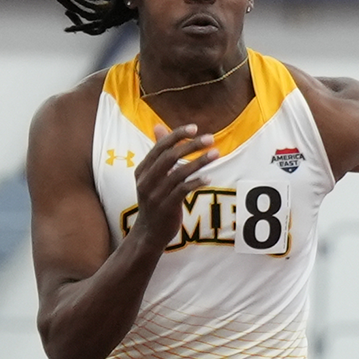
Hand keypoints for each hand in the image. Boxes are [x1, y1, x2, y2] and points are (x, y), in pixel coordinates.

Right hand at [129, 124, 217, 246]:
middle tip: (210, 138)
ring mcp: (155, 194)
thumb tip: (158, 126)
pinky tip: (209, 177)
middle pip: (170, 157)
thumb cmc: (154, 200)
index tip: (195, 128)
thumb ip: (158, 153)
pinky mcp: (166, 207)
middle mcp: (146, 181)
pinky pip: (183, 190)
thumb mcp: (151, 176)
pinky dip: (196, 182)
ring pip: (179, 172)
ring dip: (199, 161)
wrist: (149, 233)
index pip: (160, 147)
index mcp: (142, 170)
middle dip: (191, 145)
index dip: (177, 135)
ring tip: (216, 154)